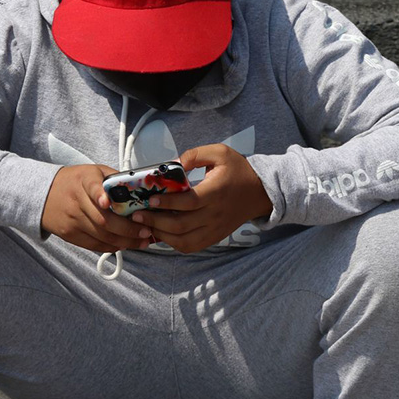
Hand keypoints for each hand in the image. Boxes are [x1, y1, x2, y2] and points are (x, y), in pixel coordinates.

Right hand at [40, 164, 152, 252]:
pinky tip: (125, 244)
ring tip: (142, 241)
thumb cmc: (76, 181)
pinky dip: (112, 246)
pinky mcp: (68, 234)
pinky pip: (93, 244)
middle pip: (103, 220)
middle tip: (147, 232)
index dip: (99, 194)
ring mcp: (71, 220)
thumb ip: (114, 179)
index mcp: (84, 180)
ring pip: (101, 236)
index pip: (91, 186)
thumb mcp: (93, 172)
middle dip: (128, 229)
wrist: (43, 193)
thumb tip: (141, 190)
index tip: (107, 202)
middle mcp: (76, 200)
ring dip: (125, 241)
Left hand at [131, 145, 272, 253]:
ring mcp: (215, 229)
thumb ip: (195, 154)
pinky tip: (163, 233)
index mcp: (216, 192)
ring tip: (147, 224)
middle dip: (156, 221)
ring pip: (184, 240)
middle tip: (138, 214)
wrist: (260, 192)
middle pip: (182, 225)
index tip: (151, 199)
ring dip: (162, 235)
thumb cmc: (238, 170)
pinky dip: (174, 243)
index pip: (189, 202)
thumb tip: (172, 164)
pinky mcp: (214, 237)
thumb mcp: (220, 152)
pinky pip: (191, 246)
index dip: (168, 203)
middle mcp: (215, 214)